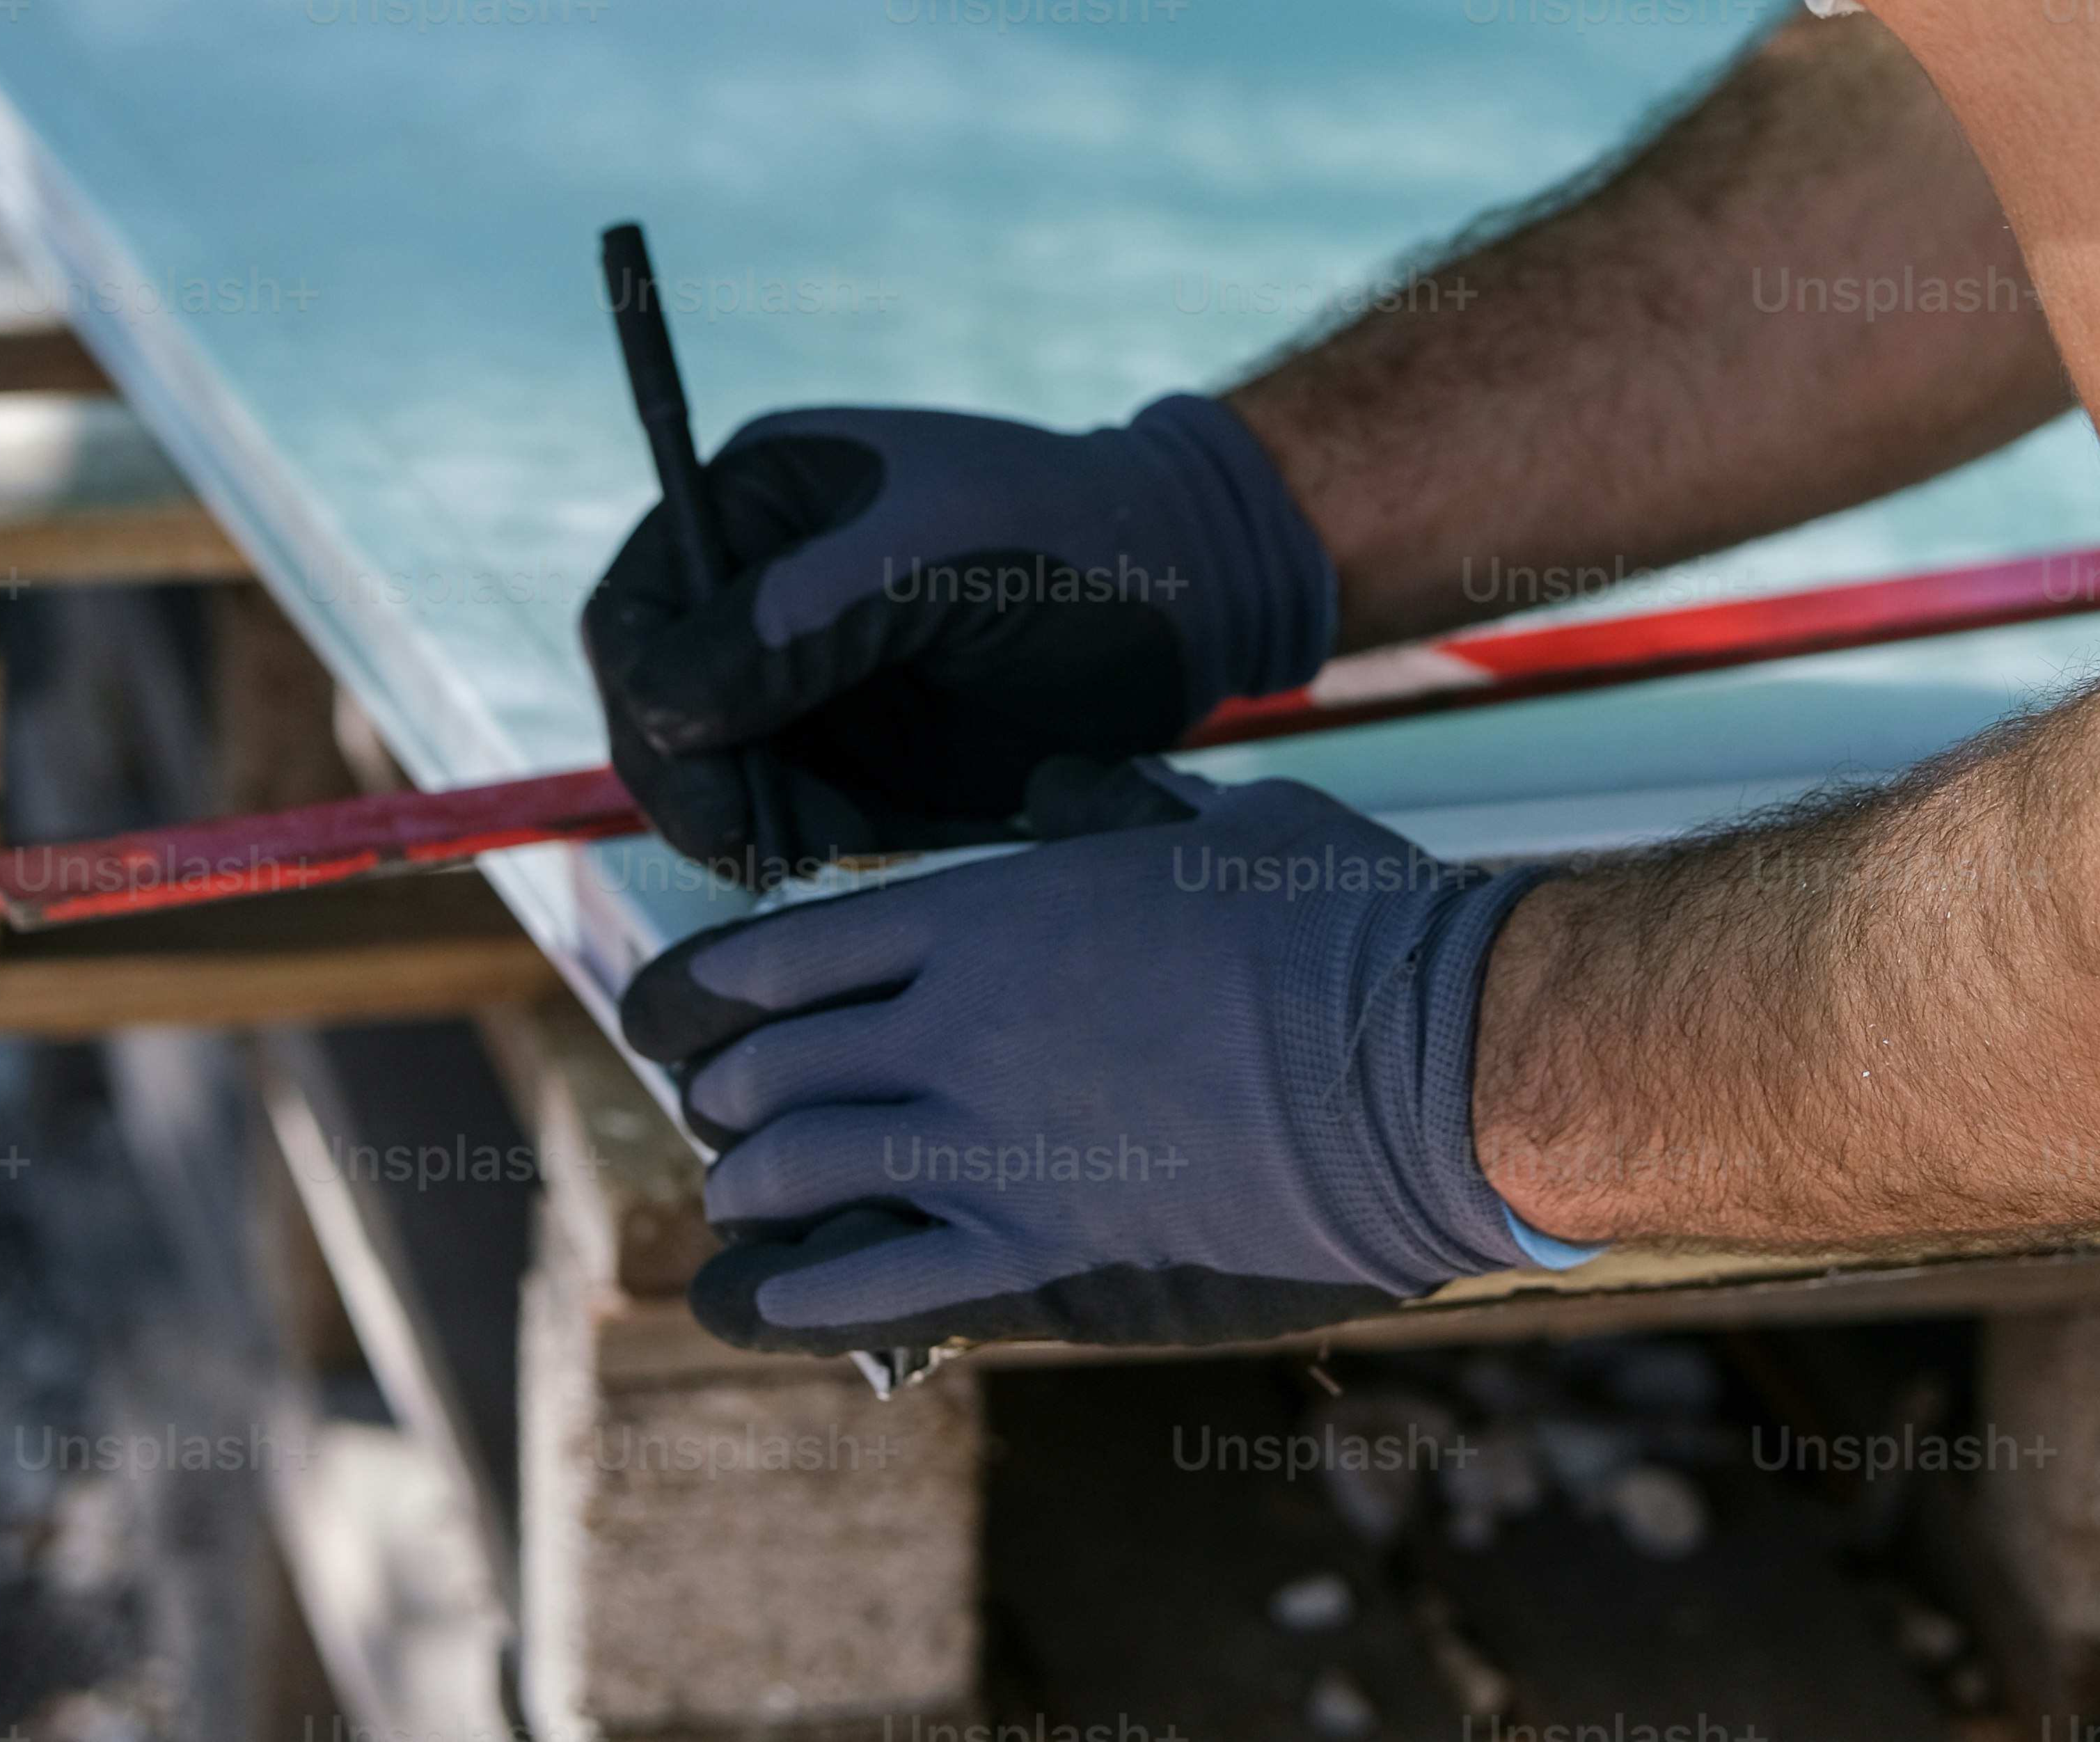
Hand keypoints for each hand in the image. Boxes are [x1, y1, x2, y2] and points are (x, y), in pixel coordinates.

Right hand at [581, 391, 1333, 847]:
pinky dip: (821, 845)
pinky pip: (796, 822)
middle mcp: (761, 592)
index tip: (700, 779)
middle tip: (761, 850)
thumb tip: (657, 708)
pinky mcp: (860, 755)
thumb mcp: (925, 559)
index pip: (635, 613)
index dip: (642, 702)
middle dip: (698, 788)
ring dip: (762, 827)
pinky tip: (881, 842)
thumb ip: (793, 622)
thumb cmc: (1065, 539)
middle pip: (657, 716)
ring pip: (719, 786)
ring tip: (849, 837)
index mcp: (757, 503)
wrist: (1192, 595)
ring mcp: (807, 680)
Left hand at [617, 760, 1546, 1352]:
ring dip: (750, 1186)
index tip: (676, 1011)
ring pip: (800, 1173)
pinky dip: (790, 1300)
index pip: (785, 951)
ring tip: (737, 1194)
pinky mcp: (1047, 1253)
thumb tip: (1065, 796)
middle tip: (719, 1108)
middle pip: (773, 1066)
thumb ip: (1111, 813)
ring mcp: (993, 1147)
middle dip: (724, 1092)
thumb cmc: (1339, 916)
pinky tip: (743, 1304)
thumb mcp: (1211, 823)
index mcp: (989, 910)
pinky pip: (872, 1290)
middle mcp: (960, 1025)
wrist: (1424, 1055)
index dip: (708, 988)